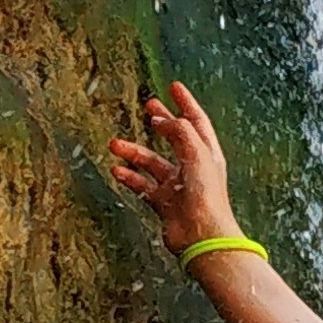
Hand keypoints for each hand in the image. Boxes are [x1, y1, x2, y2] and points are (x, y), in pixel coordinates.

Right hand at [108, 78, 243, 255]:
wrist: (202, 236)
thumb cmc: (206, 197)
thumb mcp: (197, 154)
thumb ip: (180, 132)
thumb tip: (163, 121)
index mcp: (207, 154)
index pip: (196, 121)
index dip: (186, 103)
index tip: (174, 87)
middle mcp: (194, 168)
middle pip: (175, 138)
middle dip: (162, 122)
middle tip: (149, 107)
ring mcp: (178, 186)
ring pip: (152, 163)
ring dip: (133, 152)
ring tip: (115, 144)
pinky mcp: (165, 203)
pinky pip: (142, 185)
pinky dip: (129, 177)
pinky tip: (117, 170)